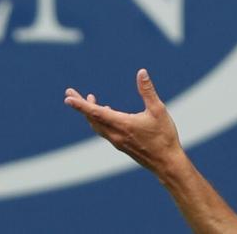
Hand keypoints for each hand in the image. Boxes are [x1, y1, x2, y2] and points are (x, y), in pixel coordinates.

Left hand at [64, 68, 184, 175]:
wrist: (168, 164)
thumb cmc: (164, 137)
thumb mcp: (158, 110)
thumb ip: (148, 91)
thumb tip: (141, 72)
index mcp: (122, 124)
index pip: (96, 113)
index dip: (81, 105)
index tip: (68, 98)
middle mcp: (116, 134)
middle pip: (92, 118)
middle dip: (80, 105)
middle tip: (69, 93)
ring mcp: (117, 141)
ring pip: (97, 125)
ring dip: (89, 112)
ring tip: (88, 99)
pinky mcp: (121, 145)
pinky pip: (104, 131)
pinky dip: (98, 120)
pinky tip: (106, 111)